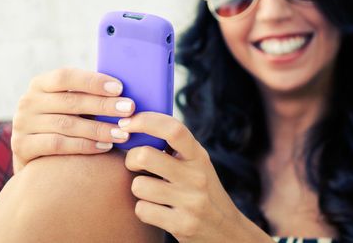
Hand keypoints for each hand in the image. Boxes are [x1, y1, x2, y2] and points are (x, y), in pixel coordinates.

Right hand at [11, 67, 134, 172]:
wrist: (35, 157)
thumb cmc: (63, 123)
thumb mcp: (69, 105)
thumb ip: (88, 96)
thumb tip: (124, 90)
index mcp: (40, 83)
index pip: (66, 76)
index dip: (93, 81)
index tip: (119, 88)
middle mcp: (28, 101)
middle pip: (70, 102)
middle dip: (104, 105)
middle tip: (129, 110)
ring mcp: (22, 124)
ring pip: (67, 125)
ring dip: (99, 129)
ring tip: (123, 133)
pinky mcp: (22, 147)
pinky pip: (58, 145)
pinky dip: (84, 145)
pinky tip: (105, 147)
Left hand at [119, 112, 250, 241]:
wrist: (227, 232)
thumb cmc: (202, 191)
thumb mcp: (196, 164)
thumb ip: (176, 147)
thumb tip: (138, 123)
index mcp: (198, 156)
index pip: (173, 129)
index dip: (145, 121)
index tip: (126, 123)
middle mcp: (196, 176)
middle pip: (145, 155)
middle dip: (131, 159)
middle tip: (135, 164)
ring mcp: (190, 202)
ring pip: (139, 185)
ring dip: (139, 188)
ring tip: (153, 192)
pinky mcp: (182, 225)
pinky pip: (142, 210)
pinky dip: (144, 210)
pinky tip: (158, 210)